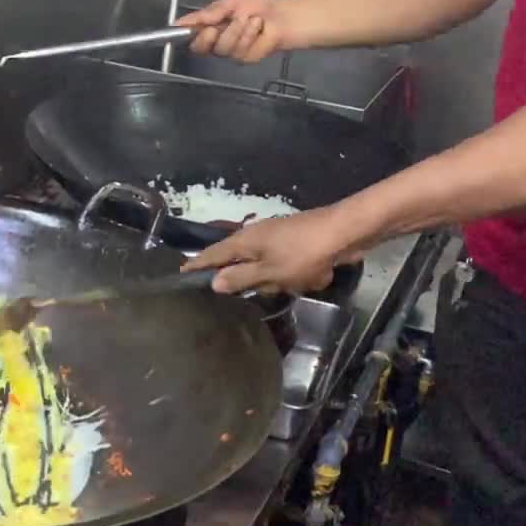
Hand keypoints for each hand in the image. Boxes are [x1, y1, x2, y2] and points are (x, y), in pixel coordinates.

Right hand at [176, 0, 292, 62]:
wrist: (278, 16)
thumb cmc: (255, 7)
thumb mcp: (231, 1)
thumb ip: (211, 12)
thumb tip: (189, 20)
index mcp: (209, 27)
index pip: (190, 33)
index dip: (183, 31)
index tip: (182, 27)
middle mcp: (215, 42)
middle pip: (199, 47)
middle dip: (207, 36)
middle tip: (215, 27)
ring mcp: (229, 52)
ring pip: (221, 47)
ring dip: (236, 30)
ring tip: (249, 19)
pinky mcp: (243, 58)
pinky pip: (239, 48)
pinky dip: (249, 34)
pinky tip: (257, 26)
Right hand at [181, 207, 362, 293]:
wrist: (345, 232)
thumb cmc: (303, 253)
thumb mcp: (269, 272)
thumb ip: (240, 278)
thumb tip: (214, 281)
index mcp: (243, 241)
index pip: (211, 255)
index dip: (196, 265)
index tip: (180, 273)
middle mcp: (255, 236)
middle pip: (241, 264)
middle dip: (251, 281)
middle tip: (260, 292)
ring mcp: (277, 239)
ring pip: (267, 268)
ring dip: (281, 279)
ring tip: (298, 282)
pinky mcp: (296, 244)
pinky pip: (288, 266)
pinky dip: (298, 274)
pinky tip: (314, 277)